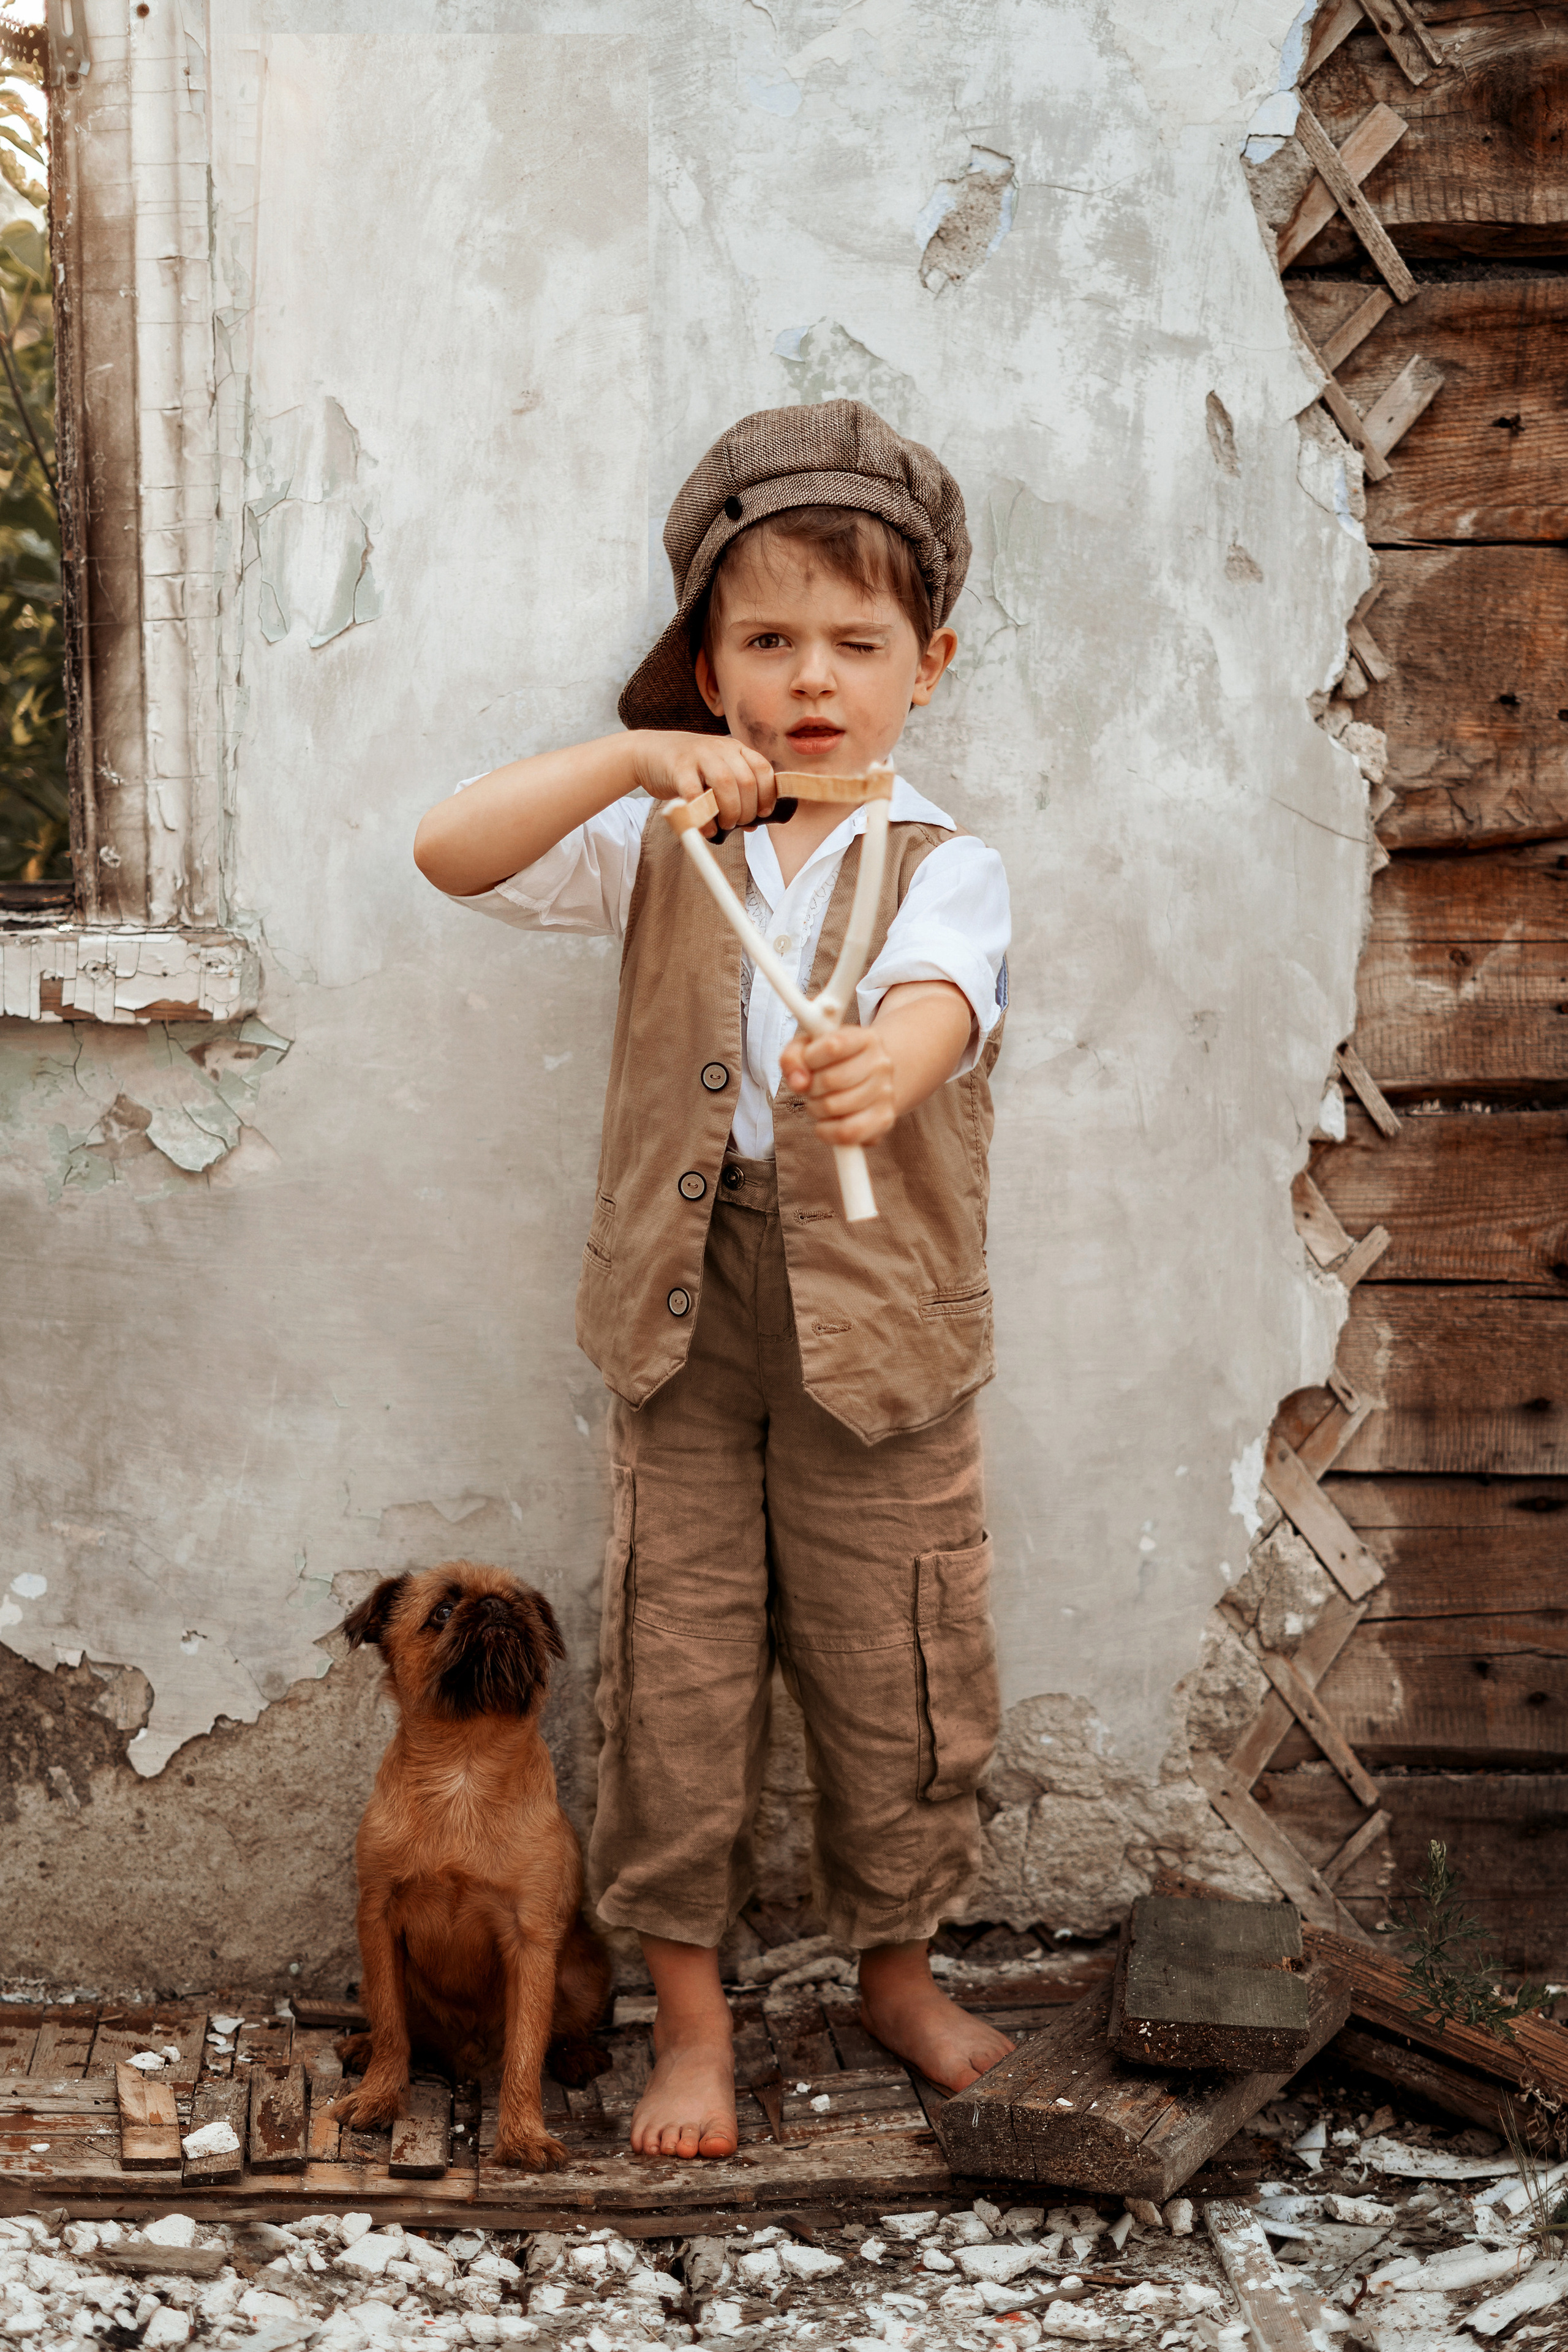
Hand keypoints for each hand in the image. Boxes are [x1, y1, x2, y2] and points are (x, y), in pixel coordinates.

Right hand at [630, 731, 775, 839]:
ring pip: (726, 784)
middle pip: (746, 780)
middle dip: (747, 809)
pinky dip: (704, 817)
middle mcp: (720, 748)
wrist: (648, 751)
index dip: (768, 794)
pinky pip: (696, 795)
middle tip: (737, 823)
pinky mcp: (678, 768)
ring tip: (725, 825)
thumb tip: (753, 825)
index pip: (763, 769)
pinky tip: (706, 829)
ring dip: (730, 811)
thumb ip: (735, 796)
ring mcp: (699, 755)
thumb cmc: (688, 769)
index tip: (763, 813)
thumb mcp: (716, 775)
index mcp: (735, 748)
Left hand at [779, 1025, 897, 1147]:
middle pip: (830, 1080)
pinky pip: (846, 1133)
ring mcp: (886, 1093)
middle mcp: (881, 1064)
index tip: (808, 1063)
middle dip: (810, 1087)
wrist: (868, 1079)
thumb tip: (798, 1083)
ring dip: (815, 1109)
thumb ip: (793, 1058)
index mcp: (866, 1038)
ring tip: (820, 1102)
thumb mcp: (808, 1049)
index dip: (809, 1059)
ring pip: (833, 1107)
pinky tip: (825, 1123)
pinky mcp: (884, 1120)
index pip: (832, 1045)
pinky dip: (826, 1131)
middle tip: (812, 1087)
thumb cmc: (831, 1063)